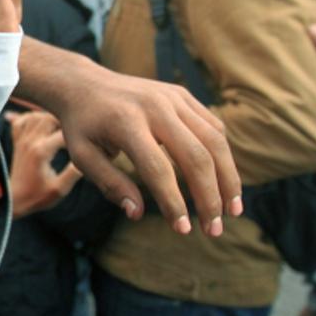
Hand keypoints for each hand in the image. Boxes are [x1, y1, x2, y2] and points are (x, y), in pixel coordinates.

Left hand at [7, 110, 83, 218]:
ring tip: (63, 128)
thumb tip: (90, 159)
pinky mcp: (17, 142)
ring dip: (50, 118)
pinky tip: (41, 125)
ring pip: (35, 116)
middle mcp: (30, 141)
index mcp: (41, 151)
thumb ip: (74, 172)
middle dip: (65, 122)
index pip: (65, 133)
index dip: (80, 136)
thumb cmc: (37, 197)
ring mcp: (22, 140)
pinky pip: (20, 122)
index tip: (90, 142)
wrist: (14, 201)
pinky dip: (30, 119)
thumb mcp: (60, 189)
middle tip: (77, 132)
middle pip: (49, 117)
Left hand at [19, 38, 239, 234]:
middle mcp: (155, 107)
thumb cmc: (82, 126)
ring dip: (228, 178)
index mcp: (126, 123)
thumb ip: (110, 185)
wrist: (85, 84)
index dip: (174, 202)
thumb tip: (137, 213)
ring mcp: (173, 97)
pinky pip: (212, 126)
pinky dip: (222, 156)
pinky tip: (224, 181)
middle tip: (214, 230)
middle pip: (196, 156)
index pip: (158, 170)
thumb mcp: (83, 156)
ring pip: (214, 140)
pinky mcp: (182, 95)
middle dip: (210, 197)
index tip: (182, 230)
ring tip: (232, 211)